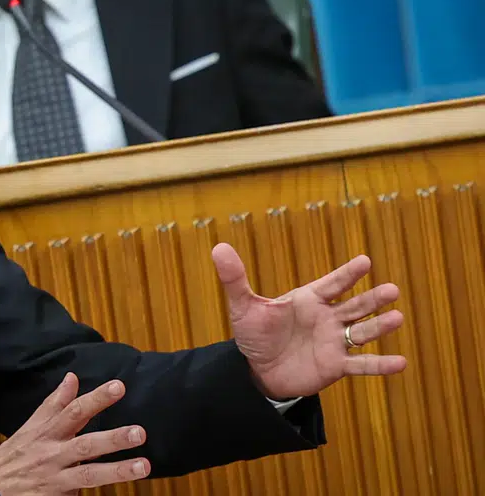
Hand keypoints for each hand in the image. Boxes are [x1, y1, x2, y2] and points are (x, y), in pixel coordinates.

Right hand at [0, 373, 149, 494]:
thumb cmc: (13, 457)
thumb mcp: (30, 427)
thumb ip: (54, 404)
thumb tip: (72, 378)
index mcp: (46, 433)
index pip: (73, 411)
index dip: (96, 399)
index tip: (118, 387)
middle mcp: (51, 454)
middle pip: (84, 444)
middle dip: (112, 438)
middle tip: (139, 432)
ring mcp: (54, 478)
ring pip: (88, 474)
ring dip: (116, 470)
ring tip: (143, 466)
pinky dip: (93, 493)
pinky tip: (121, 492)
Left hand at [212, 242, 406, 400]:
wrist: (258, 370)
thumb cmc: (255, 335)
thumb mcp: (243, 306)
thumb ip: (235, 279)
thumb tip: (218, 248)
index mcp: (308, 300)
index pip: (332, 284)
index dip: (347, 274)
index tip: (365, 261)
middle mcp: (327, 318)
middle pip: (354, 306)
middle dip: (372, 299)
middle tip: (392, 290)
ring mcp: (334, 342)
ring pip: (361, 332)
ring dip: (379, 326)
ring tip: (396, 317)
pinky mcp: (336, 366)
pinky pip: (361, 365)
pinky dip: (380, 365)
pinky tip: (401, 362)